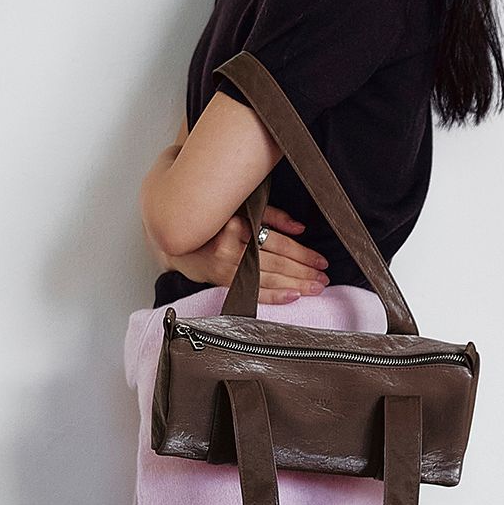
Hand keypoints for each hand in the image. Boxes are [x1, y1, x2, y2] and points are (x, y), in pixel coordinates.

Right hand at [163, 204, 329, 304]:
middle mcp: (232, 247)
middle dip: (303, 271)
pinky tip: (292, 296)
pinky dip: (274, 296)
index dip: (302, 252)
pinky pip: (253, 292)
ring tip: (315, 288)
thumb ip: (272, 215)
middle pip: (276, 261)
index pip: (278, 241)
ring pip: (268, 278)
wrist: (179, 239)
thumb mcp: (241, 208)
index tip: (320, 260)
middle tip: (323, 277)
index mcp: (238, 223)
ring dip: (295, 284)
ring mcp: (226, 267)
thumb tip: (299, 228)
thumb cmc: (214, 222)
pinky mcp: (222, 282)